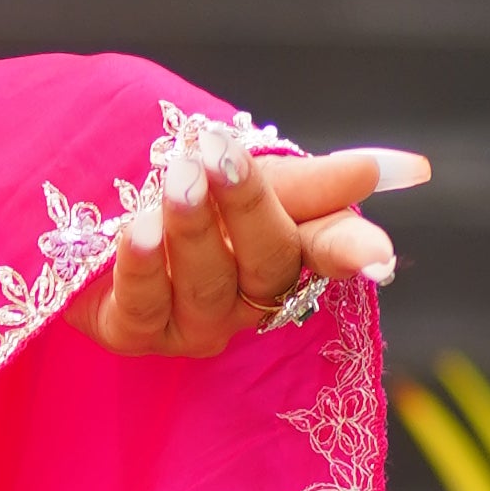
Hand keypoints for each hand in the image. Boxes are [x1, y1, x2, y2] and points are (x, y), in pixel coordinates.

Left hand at [81, 127, 430, 359]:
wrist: (87, 200)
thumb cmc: (182, 187)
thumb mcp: (244, 173)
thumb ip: (313, 180)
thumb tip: (402, 171)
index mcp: (286, 250)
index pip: (331, 250)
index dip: (353, 251)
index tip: (375, 256)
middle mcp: (248, 296)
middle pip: (266, 263)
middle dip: (246, 208)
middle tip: (220, 157)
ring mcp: (193, 323)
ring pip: (207, 287)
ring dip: (193, 230)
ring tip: (175, 179)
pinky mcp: (135, 333)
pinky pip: (145, 308)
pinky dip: (143, 267)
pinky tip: (135, 229)